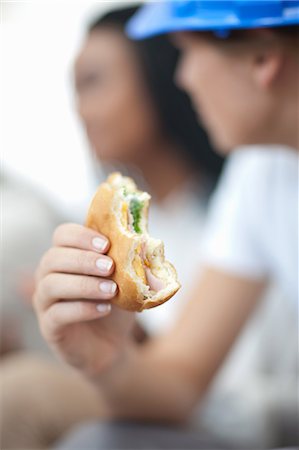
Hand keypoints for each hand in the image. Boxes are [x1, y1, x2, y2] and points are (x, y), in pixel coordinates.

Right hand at [33, 223, 134, 375]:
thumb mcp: (128, 280)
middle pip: (53, 258)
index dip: (81, 236)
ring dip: (83, 284)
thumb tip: (149, 245)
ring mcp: (45, 302)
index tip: (106, 244)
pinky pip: (57, 314)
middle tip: (110, 267)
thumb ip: (134, 261)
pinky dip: (82, 309)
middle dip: (83, 260)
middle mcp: (48, 275)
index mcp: (66, 255)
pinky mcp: (49, 327)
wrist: (113, 344)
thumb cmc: (116, 303)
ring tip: (111, 290)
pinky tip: (104, 309)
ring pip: (51, 285)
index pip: (62, 234)